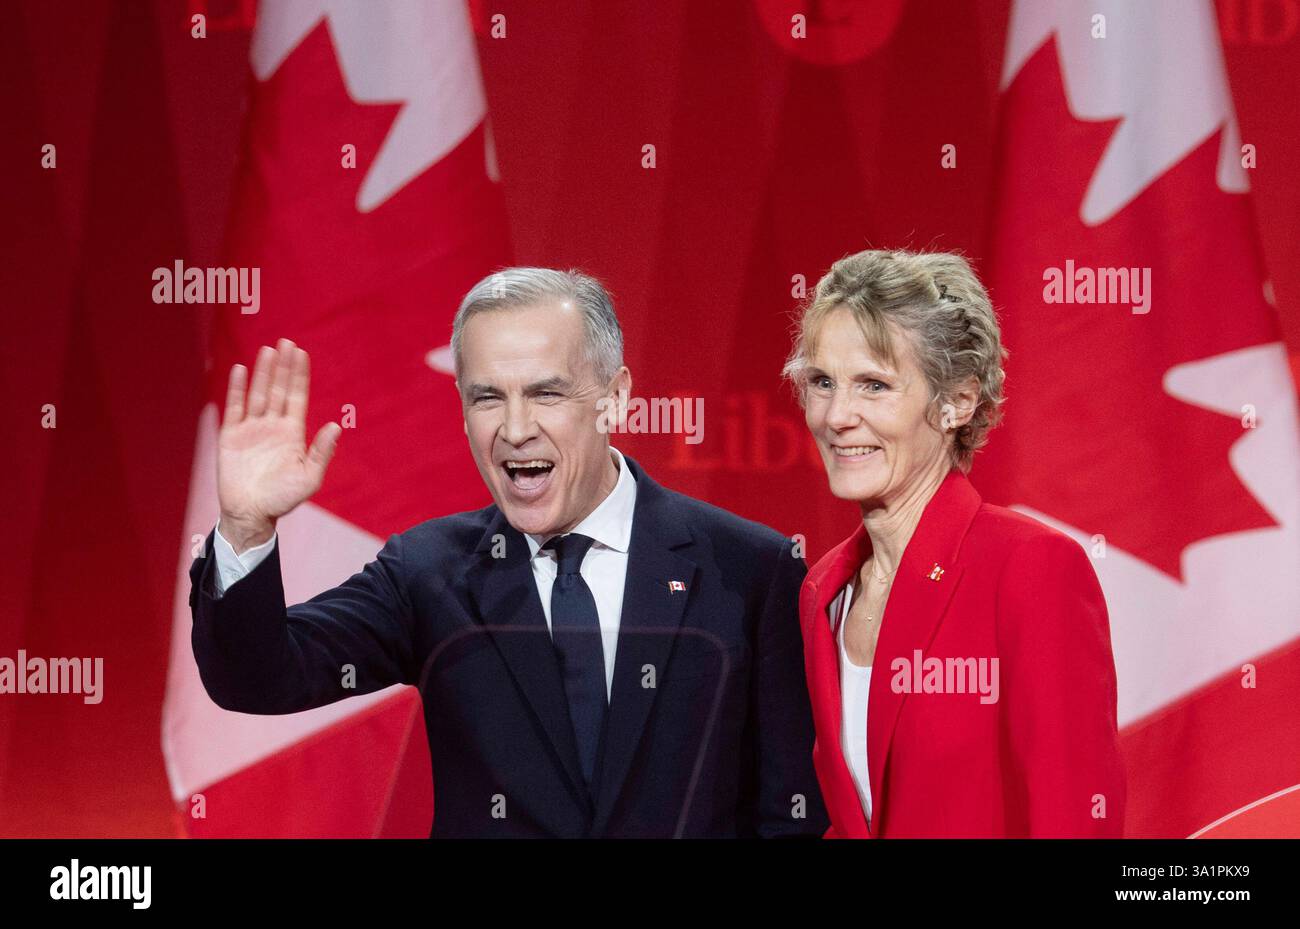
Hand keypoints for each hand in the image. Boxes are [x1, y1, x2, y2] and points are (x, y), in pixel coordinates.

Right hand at [217, 339, 340, 552]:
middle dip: (282, 366)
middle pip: (278, 389)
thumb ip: (322, 452)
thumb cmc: (283, 499)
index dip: (299, 375)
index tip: (301, 353)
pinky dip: (237, 388)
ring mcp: (251, 428)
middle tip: (286, 341)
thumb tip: (335, 426)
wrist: (251, 514)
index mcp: (292, 433)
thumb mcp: (309, 477)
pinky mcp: (231, 435)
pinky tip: (240, 369)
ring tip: (268, 350)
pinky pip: (235, 407)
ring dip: (262, 372)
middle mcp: (272, 426)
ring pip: (258, 393)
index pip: (296, 397)